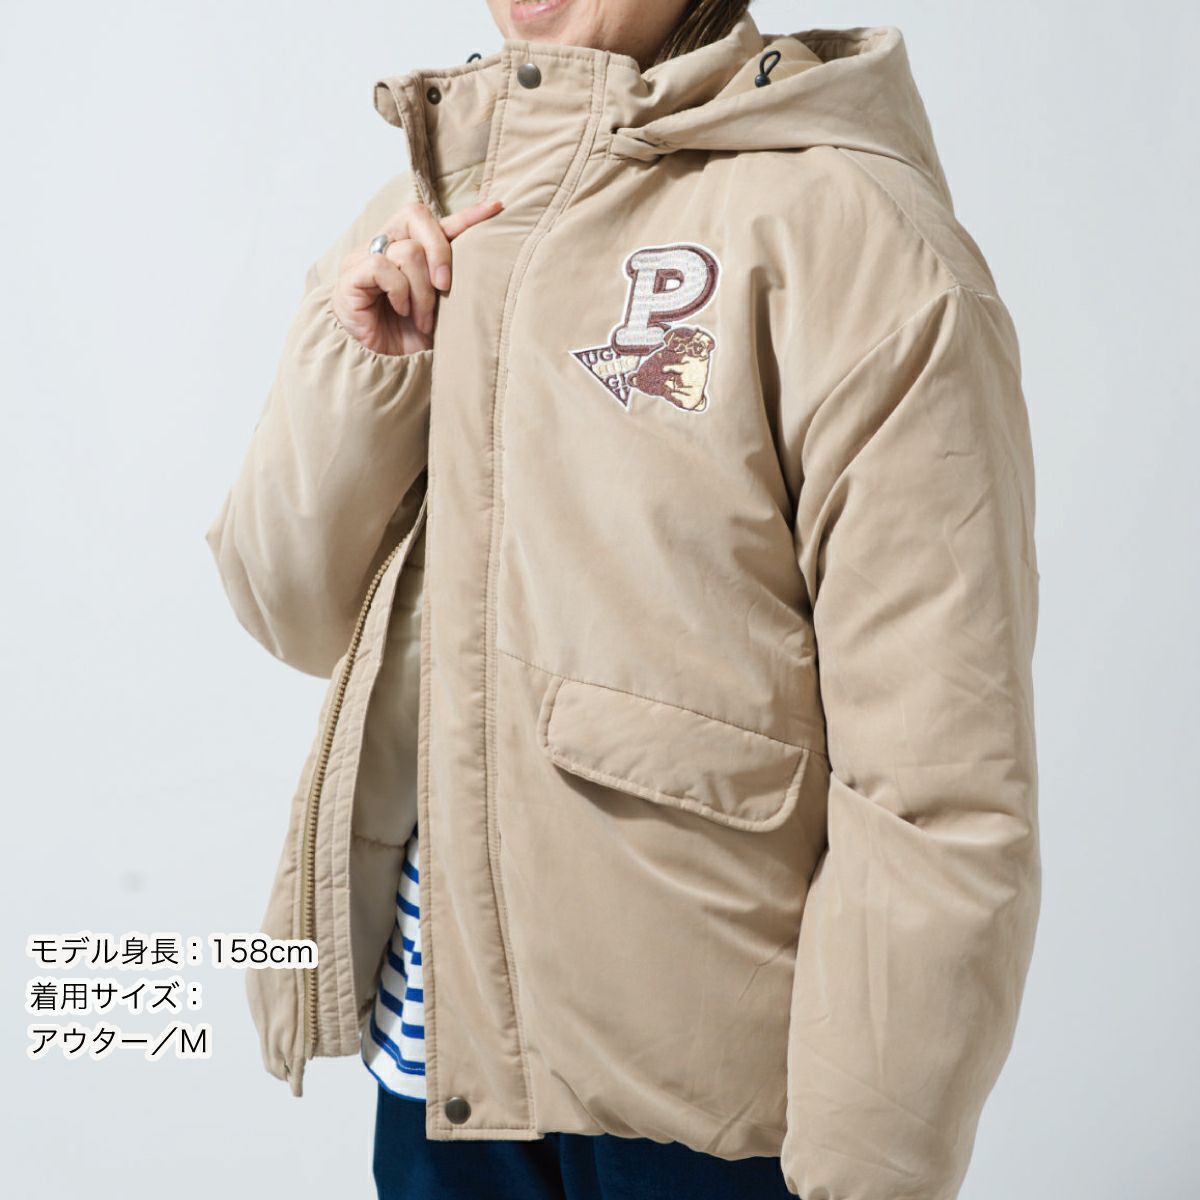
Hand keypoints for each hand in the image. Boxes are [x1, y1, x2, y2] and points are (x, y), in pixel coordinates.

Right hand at [331, 197, 502, 355]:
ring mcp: (365, 257)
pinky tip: (402, 310)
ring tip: (422, 319)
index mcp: (409, 248)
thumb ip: (454, 280)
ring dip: (422, 290)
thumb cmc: (411, 338)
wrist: (382, 367)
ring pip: (407, 251)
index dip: (466, 214)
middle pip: (416, 216)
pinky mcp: (351, 275)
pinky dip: (399, 291)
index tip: (497, 208)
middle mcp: (386, 245)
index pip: (436, 220)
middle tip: (446, 286)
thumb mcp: (443, 307)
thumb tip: (485, 259)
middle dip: (440, 251)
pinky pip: (382, 266)